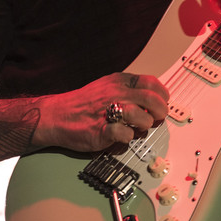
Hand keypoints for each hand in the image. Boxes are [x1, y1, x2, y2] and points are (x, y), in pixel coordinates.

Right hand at [36, 72, 168, 152]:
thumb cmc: (84, 104)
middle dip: (161, 111)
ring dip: (146, 125)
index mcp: (119, 82)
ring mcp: (108, 112)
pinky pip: (125, 135)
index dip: (162, 94)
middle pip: (151, 99)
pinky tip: (124, 136)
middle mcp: (115, 94)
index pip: (151, 82)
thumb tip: (153, 98)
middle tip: (158, 118)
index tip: (163, 102)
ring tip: (140, 128)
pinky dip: (129, 138)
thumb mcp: (107, 86)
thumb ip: (129, 89)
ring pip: (141, 116)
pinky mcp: (101, 131)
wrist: (56, 115)